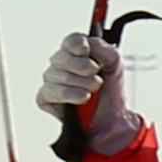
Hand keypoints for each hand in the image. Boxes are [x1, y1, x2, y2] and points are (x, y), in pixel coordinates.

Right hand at [39, 28, 140, 161]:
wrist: (112, 120)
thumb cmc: (110, 92)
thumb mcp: (115, 66)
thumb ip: (106, 50)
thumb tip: (89, 43)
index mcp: (77, 54)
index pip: (70, 41)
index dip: (76, 44)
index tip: (86, 49)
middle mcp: (61, 65)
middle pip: (61, 57)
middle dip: (81, 66)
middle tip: (96, 76)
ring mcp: (52, 81)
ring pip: (55, 74)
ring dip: (79, 82)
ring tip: (93, 90)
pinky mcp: (46, 98)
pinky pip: (50, 92)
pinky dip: (68, 94)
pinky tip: (82, 97)